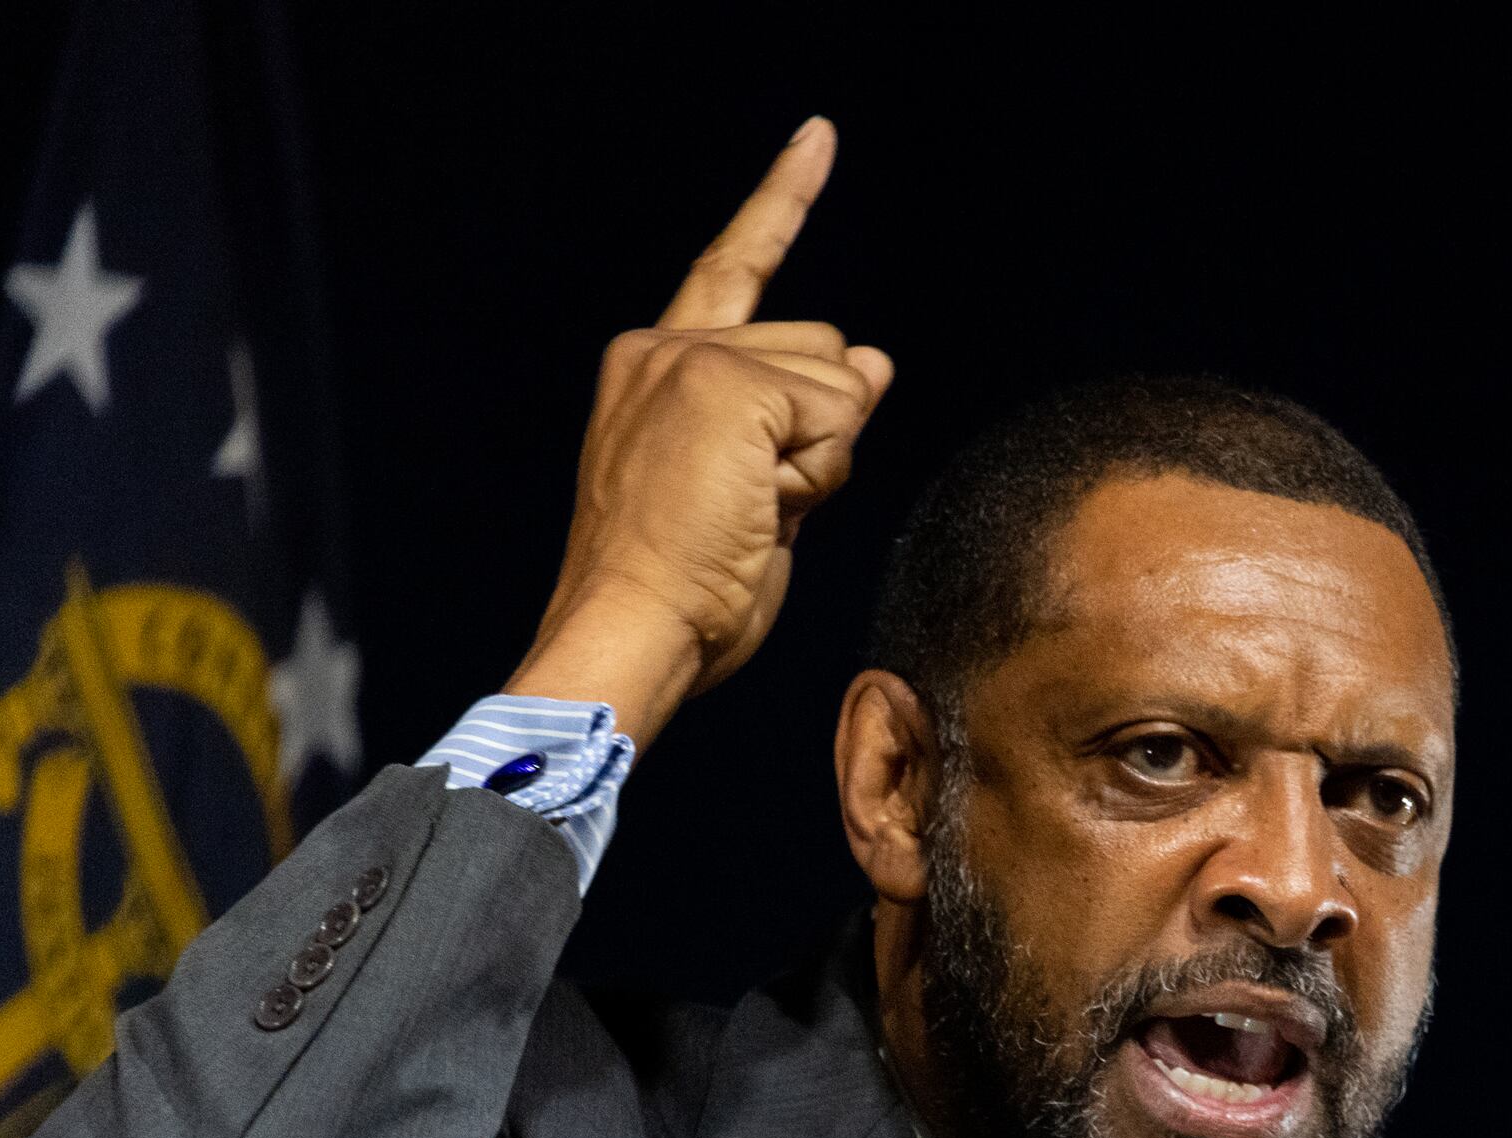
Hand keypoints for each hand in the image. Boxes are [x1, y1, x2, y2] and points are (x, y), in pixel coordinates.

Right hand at [506, 118, 893, 748]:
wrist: (635, 624)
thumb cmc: (685, 582)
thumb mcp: (759, 492)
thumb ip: (809, 417)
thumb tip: (876, 358)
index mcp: (655, 365)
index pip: (737, 266)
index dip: (781, 201)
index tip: (819, 140)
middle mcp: (664, 346)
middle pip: (821, 349)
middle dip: (819, 437)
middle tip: (750, 508)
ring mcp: (693, 359)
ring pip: (837, 384)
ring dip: (819, 464)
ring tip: (747, 515)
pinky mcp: (728, 385)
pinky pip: (836, 418)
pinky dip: (817, 476)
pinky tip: (759, 513)